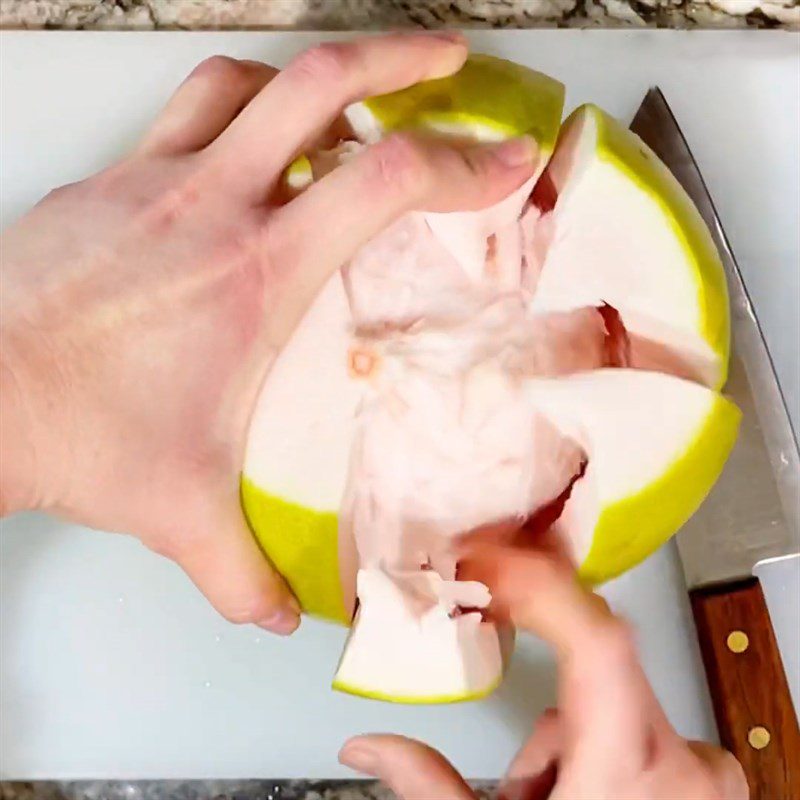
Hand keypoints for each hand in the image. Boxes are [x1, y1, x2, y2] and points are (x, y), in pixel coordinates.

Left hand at [0, 33, 538, 633]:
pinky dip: (235, 106)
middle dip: (402, 55)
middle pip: (322, 84)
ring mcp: (152, 183)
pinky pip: (186, 112)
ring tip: (351, 93)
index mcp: (256, 276)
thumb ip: (242, 569)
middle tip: (448, 56)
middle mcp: (210, 208)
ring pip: (246, 79)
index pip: (385, 184)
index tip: (506, 160)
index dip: (462, 161)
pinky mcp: (107, 184)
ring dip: (311, 75)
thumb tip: (277, 613)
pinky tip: (249, 142)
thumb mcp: (182, 511)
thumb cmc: (75, 437)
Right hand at [339, 543, 747, 799]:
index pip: (595, 639)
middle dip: (541, 716)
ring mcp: (707, 772)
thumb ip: (430, 786)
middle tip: (518, 772)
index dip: (540, 586)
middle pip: (594, 677)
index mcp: (627, 770)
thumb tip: (365, 746)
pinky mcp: (714, 778)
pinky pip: (649, 732)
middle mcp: (684, 763)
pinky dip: (606, 754)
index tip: (490, 561)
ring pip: (617, 707)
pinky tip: (587, 796)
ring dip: (569, 743)